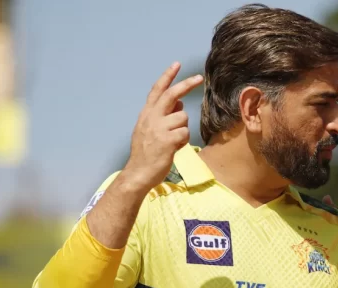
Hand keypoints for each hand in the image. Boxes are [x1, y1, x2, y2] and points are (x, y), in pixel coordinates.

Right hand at [121, 62, 203, 191]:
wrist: (138, 173)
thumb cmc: (147, 153)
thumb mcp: (151, 130)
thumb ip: (164, 116)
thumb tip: (180, 103)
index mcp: (146, 114)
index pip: (157, 90)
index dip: (167, 76)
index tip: (177, 64)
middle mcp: (151, 117)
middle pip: (172, 95)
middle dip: (187, 84)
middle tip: (200, 77)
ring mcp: (158, 128)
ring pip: (183, 118)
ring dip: (183, 129)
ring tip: (172, 142)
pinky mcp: (166, 139)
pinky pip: (185, 133)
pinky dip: (183, 141)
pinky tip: (174, 149)